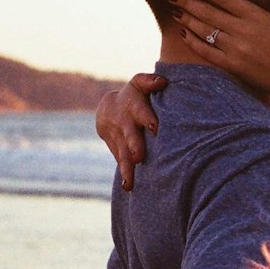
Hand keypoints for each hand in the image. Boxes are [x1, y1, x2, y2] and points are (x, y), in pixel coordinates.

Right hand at [95, 73, 166, 191]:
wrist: (107, 109)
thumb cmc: (133, 96)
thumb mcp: (138, 85)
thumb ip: (148, 82)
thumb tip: (162, 81)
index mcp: (133, 107)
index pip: (140, 112)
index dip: (147, 118)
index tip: (155, 127)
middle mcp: (124, 124)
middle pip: (130, 136)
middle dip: (133, 146)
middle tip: (138, 158)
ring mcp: (119, 139)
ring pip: (123, 154)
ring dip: (126, 168)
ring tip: (129, 184)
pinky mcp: (116, 150)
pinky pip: (120, 161)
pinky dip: (124, 173)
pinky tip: (129, 187)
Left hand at [169, 0, 269, 105]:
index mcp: (257, 17)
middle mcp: (244, 31)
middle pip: (209, 12)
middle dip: (188, 1)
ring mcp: (236, 50)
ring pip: (205, 30)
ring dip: (187, 19)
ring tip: (174, 10)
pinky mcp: (232, 66)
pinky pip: (207, 52)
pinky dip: (193, 42)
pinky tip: (183, 33)